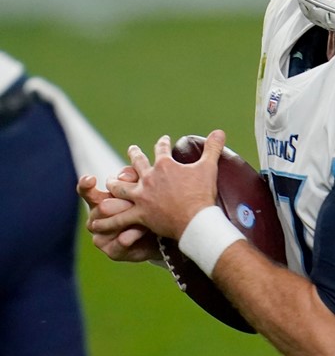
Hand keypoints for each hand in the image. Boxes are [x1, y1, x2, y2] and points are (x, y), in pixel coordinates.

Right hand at [78, 167, 159, 261]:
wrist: (164, 234)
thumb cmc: (151, 207)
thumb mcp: (143, 188)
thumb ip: (132, 178)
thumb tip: (123, 176)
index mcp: (99, 200)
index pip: (86, 191)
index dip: (85, 185)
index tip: (91, 179)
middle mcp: (95, 218)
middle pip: (103, 206)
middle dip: (123, 203)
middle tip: (138, 202)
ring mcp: (101, 236)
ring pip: (110, 223)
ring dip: (130, 217)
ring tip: (146, 215)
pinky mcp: (112, 251)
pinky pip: (122, 240)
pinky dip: (134, 233)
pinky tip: (143, 229)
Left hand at [93, 130, 225, 240]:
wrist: (195, 219)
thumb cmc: (202, 193)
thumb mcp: (209, 167)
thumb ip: (213, 148)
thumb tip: (220, 131)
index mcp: (164, 166)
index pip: (161, 149)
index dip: (162, 143)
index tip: (164, 140)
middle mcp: (149, 178)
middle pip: (137, 163)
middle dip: (134, 155)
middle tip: (132, 151)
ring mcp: (141, 196)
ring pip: (121, 188)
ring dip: (115, 184)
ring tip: (109, 183)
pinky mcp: (139, 214)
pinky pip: (118, 218)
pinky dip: (106, 221)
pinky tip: (94, 224)